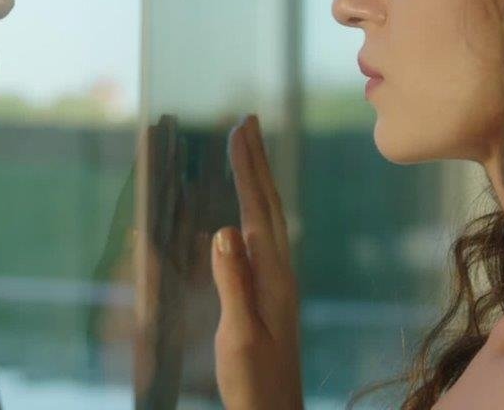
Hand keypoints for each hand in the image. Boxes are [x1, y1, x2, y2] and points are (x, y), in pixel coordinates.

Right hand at [212, 115, 303, 409]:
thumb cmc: (254, 383)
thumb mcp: (238, 335)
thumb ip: (232, 284)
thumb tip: (224, 230)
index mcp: (273, 278)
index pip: (258, 210)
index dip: (247, 168)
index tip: (239, 129)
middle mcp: (279, 273)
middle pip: (267, 205)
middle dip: (255, 162)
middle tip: (247, 120)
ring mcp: (276, 284)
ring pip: (266, 219)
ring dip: (255, 182)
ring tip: (247, 152)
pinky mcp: (269, 295)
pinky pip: (260, 239)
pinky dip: (251, 211)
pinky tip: (244, 214)